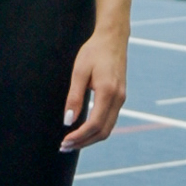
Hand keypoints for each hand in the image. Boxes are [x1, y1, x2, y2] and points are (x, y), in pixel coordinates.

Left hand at [59, 28, 127, 151]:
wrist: (113, 38)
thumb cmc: (93, 51)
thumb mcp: (79, 71)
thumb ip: (74, 97)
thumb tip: (68, 121)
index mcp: (108, 91)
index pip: (95, 124)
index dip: (79, 137)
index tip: (64, 142)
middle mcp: (118, 98)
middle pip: (103, 131)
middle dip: (84, 142)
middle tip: (64, 147)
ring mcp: (121, 99)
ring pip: (107, 128)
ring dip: (90, 138)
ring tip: (72, 142)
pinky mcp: (120, 97)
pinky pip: (109, 120)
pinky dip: (96, 130)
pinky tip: (83, 130)